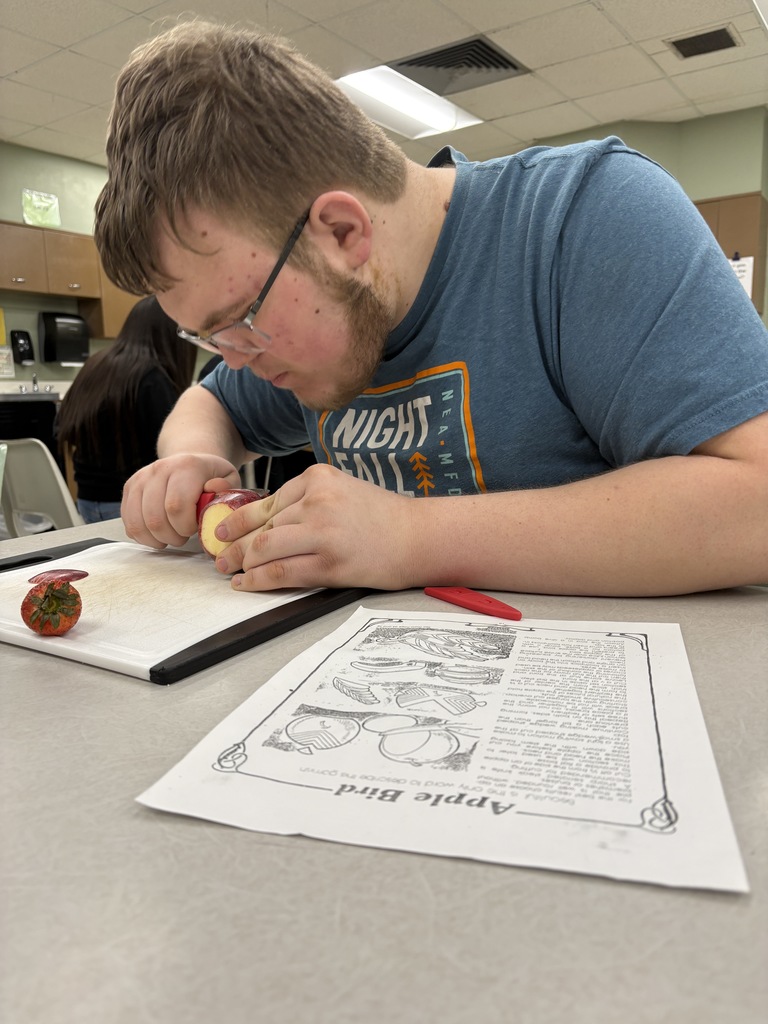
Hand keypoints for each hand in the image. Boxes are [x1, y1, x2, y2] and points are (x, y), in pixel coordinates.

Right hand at [121, 453, 240, 548]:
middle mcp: (159, 469)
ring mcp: (141, 478)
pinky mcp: (129, 488)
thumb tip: (213, 488)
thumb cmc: (210, 477)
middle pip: (156, 518)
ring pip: (139, 523)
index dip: (186, 526)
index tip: (196, 527)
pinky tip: (158, 533)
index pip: (176, 506)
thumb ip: (226, 487)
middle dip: (173, 536)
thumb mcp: (229, 478)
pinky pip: (129, 523)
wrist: (187, 463)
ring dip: (157, 538)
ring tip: (172, 535)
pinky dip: (143, 536)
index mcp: (186, 466)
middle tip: (184, 535)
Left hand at [212, 464, 417, 590]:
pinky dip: (257, 580)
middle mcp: (318, 501)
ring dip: (241, 563)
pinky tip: (245, 584)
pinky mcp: (330, 563)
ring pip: (264, 549)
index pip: (267, 502)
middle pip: (261, 526)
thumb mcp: (342, 491)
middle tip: (218, 556)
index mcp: (318, 478)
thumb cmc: (383, 517)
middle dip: (233, 544)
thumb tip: (262, 523)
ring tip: (230, 571)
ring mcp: (323, 532)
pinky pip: (280, 572)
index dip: (238, 519)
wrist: (420, 537)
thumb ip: (306, 500)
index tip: (224, 531)